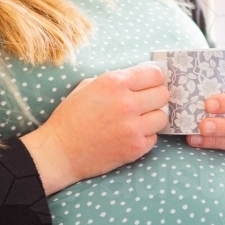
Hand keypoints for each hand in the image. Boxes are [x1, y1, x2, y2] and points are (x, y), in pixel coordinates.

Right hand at [21, 63, 168, 194]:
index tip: (150, 82)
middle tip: (145, 102)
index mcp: (114, 83)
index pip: (155, 73)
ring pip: (163, 116)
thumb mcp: (88, 86)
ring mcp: (133, 127)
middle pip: (163, 94)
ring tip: (139, 119)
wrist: (60, 151)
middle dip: (156, 96)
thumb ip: (116, 80)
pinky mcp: (136, 148)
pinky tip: (131, 134)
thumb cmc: (71, 117)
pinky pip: (154, 136)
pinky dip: (146, 135)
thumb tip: (139, 78)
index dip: (154, 77)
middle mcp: (127, 103)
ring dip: (153, 117)